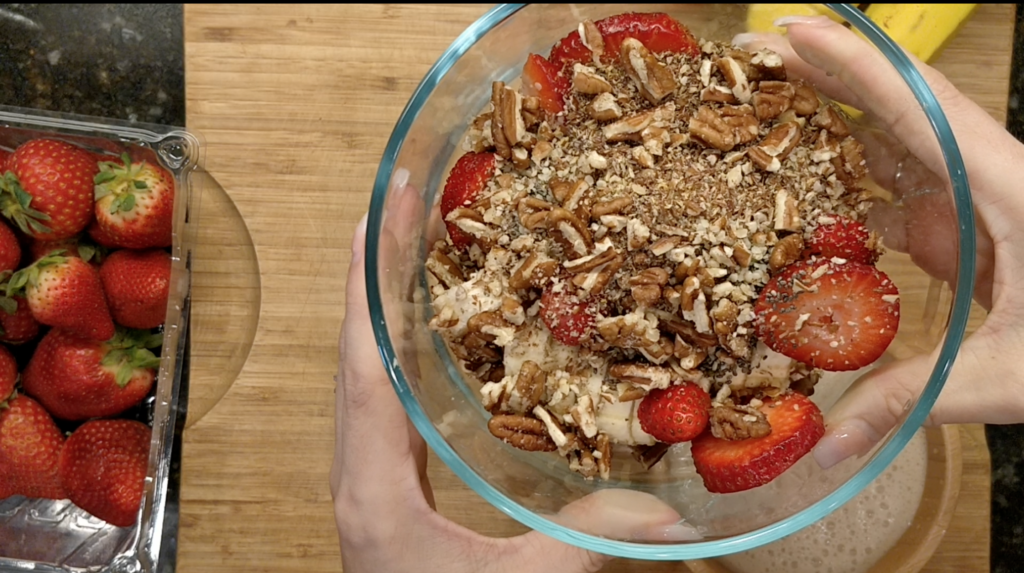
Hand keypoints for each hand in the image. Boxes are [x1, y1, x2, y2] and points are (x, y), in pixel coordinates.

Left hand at [330, 184, 694, 571]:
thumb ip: (586, 540)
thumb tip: (667, 509)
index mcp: (376, 489)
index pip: (364, 366)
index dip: (367, 290)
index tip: (373, 218)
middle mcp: (360, 476)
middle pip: (358, 357)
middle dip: (373, 281)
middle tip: (399, 212)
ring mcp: (368, 484)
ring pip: (367, 380)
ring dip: (381, 315)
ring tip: (410, 256)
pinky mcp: (386, 495)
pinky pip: (386, 408)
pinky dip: (400, 359)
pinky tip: (428, 340)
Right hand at [735, 16, 1023, 467]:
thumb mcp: (1011, 375)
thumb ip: (915, 401)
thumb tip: (827, 449)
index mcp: (1007, 187)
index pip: (921, 109)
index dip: (854, 65)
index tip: (791, 32)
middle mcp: (986, 179)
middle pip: (897, 108)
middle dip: (824, 73)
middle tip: (753, 53)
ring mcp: (974, 201)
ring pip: (893, 143)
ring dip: (830, 119)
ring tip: (763, 106)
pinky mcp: (966, 229)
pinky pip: (898, 191)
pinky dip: (848, 179)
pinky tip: (805, 182)